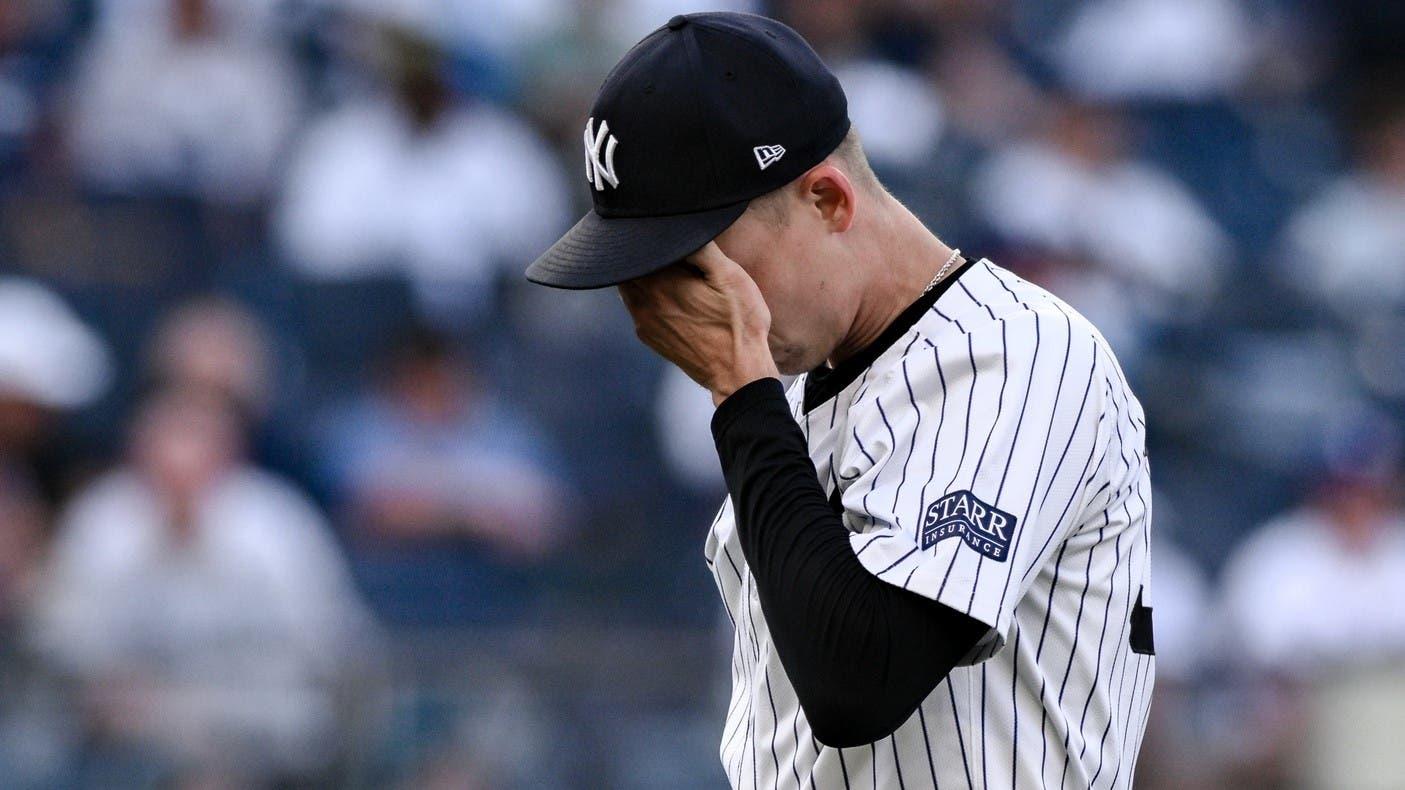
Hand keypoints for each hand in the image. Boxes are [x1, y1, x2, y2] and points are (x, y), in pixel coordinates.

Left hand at [618, 242, 779, 406]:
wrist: (739, 373)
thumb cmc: (739, 325)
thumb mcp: (730, 277)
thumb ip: (702, 249)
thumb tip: (679, 228)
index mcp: (660, 283)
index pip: (638, 248)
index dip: (648, 235)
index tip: (663, 230)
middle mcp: (643, 302)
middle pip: (629, 265)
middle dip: (643, 254)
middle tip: (667, 247)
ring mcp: (643, 322)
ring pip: (630, 286)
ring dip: (644, 274)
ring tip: (670, 269)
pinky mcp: (650, 337)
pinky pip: (637, 306)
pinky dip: (646, 294)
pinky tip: (672, 294)